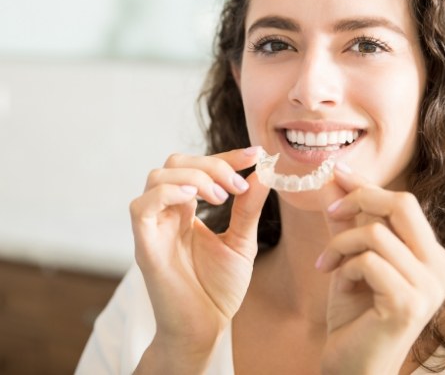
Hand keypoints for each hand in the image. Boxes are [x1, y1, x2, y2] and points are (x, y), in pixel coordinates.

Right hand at [129, 147, 269, 367]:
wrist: (206, 328)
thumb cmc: (219, 288)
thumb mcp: (241, 241)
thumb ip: (248, 208)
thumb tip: (263, 172)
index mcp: (187, 209)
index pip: (199, 166)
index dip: (226, 156)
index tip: (255, 155)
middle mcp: (167, 212)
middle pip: (175, 162)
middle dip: (212, 164)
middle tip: (237, 185)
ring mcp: (154, 227)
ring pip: (157, 176)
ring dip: (195, 177)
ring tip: (221, 197)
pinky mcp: (144, 245)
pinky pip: (142, 205)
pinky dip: (168, 192)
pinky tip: (195, 200)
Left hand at [317, 165, 444, 374]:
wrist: (353, 367)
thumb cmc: (355, 315)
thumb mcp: (352, 259)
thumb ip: (349, 221)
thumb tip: (333, 179)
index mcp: (432, 256)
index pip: (404, 204)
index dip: (368, 185)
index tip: (338, 171)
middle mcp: (440, 268)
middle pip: (403, 204)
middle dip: (360, 198)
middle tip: (331, 212)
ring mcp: (429, 287)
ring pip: (377, 232)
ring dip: (341, 243)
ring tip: (327, 263)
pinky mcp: (409, 303)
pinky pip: (368, 261)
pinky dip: (345, 266)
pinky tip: (338, 283)